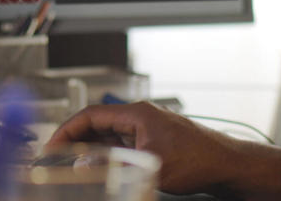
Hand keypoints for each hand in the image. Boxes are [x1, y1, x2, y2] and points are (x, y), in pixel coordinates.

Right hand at [47, 102, 242, 195]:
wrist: (227, 165)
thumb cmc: (198, 161)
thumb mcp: (150, 167)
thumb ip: (114, 166)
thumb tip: (85, 168)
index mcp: (137, 113)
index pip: (91, 115)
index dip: (68, 130)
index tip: (53, 146)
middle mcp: (140, 116)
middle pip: (97, 122)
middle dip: (75, 138)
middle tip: (57, 156)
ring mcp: (147, 127)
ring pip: (109, 133)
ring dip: (91, 147)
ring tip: (73, 163)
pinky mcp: (154, 139)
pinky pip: (122, 142)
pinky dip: (107, 152)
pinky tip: (100, 166)